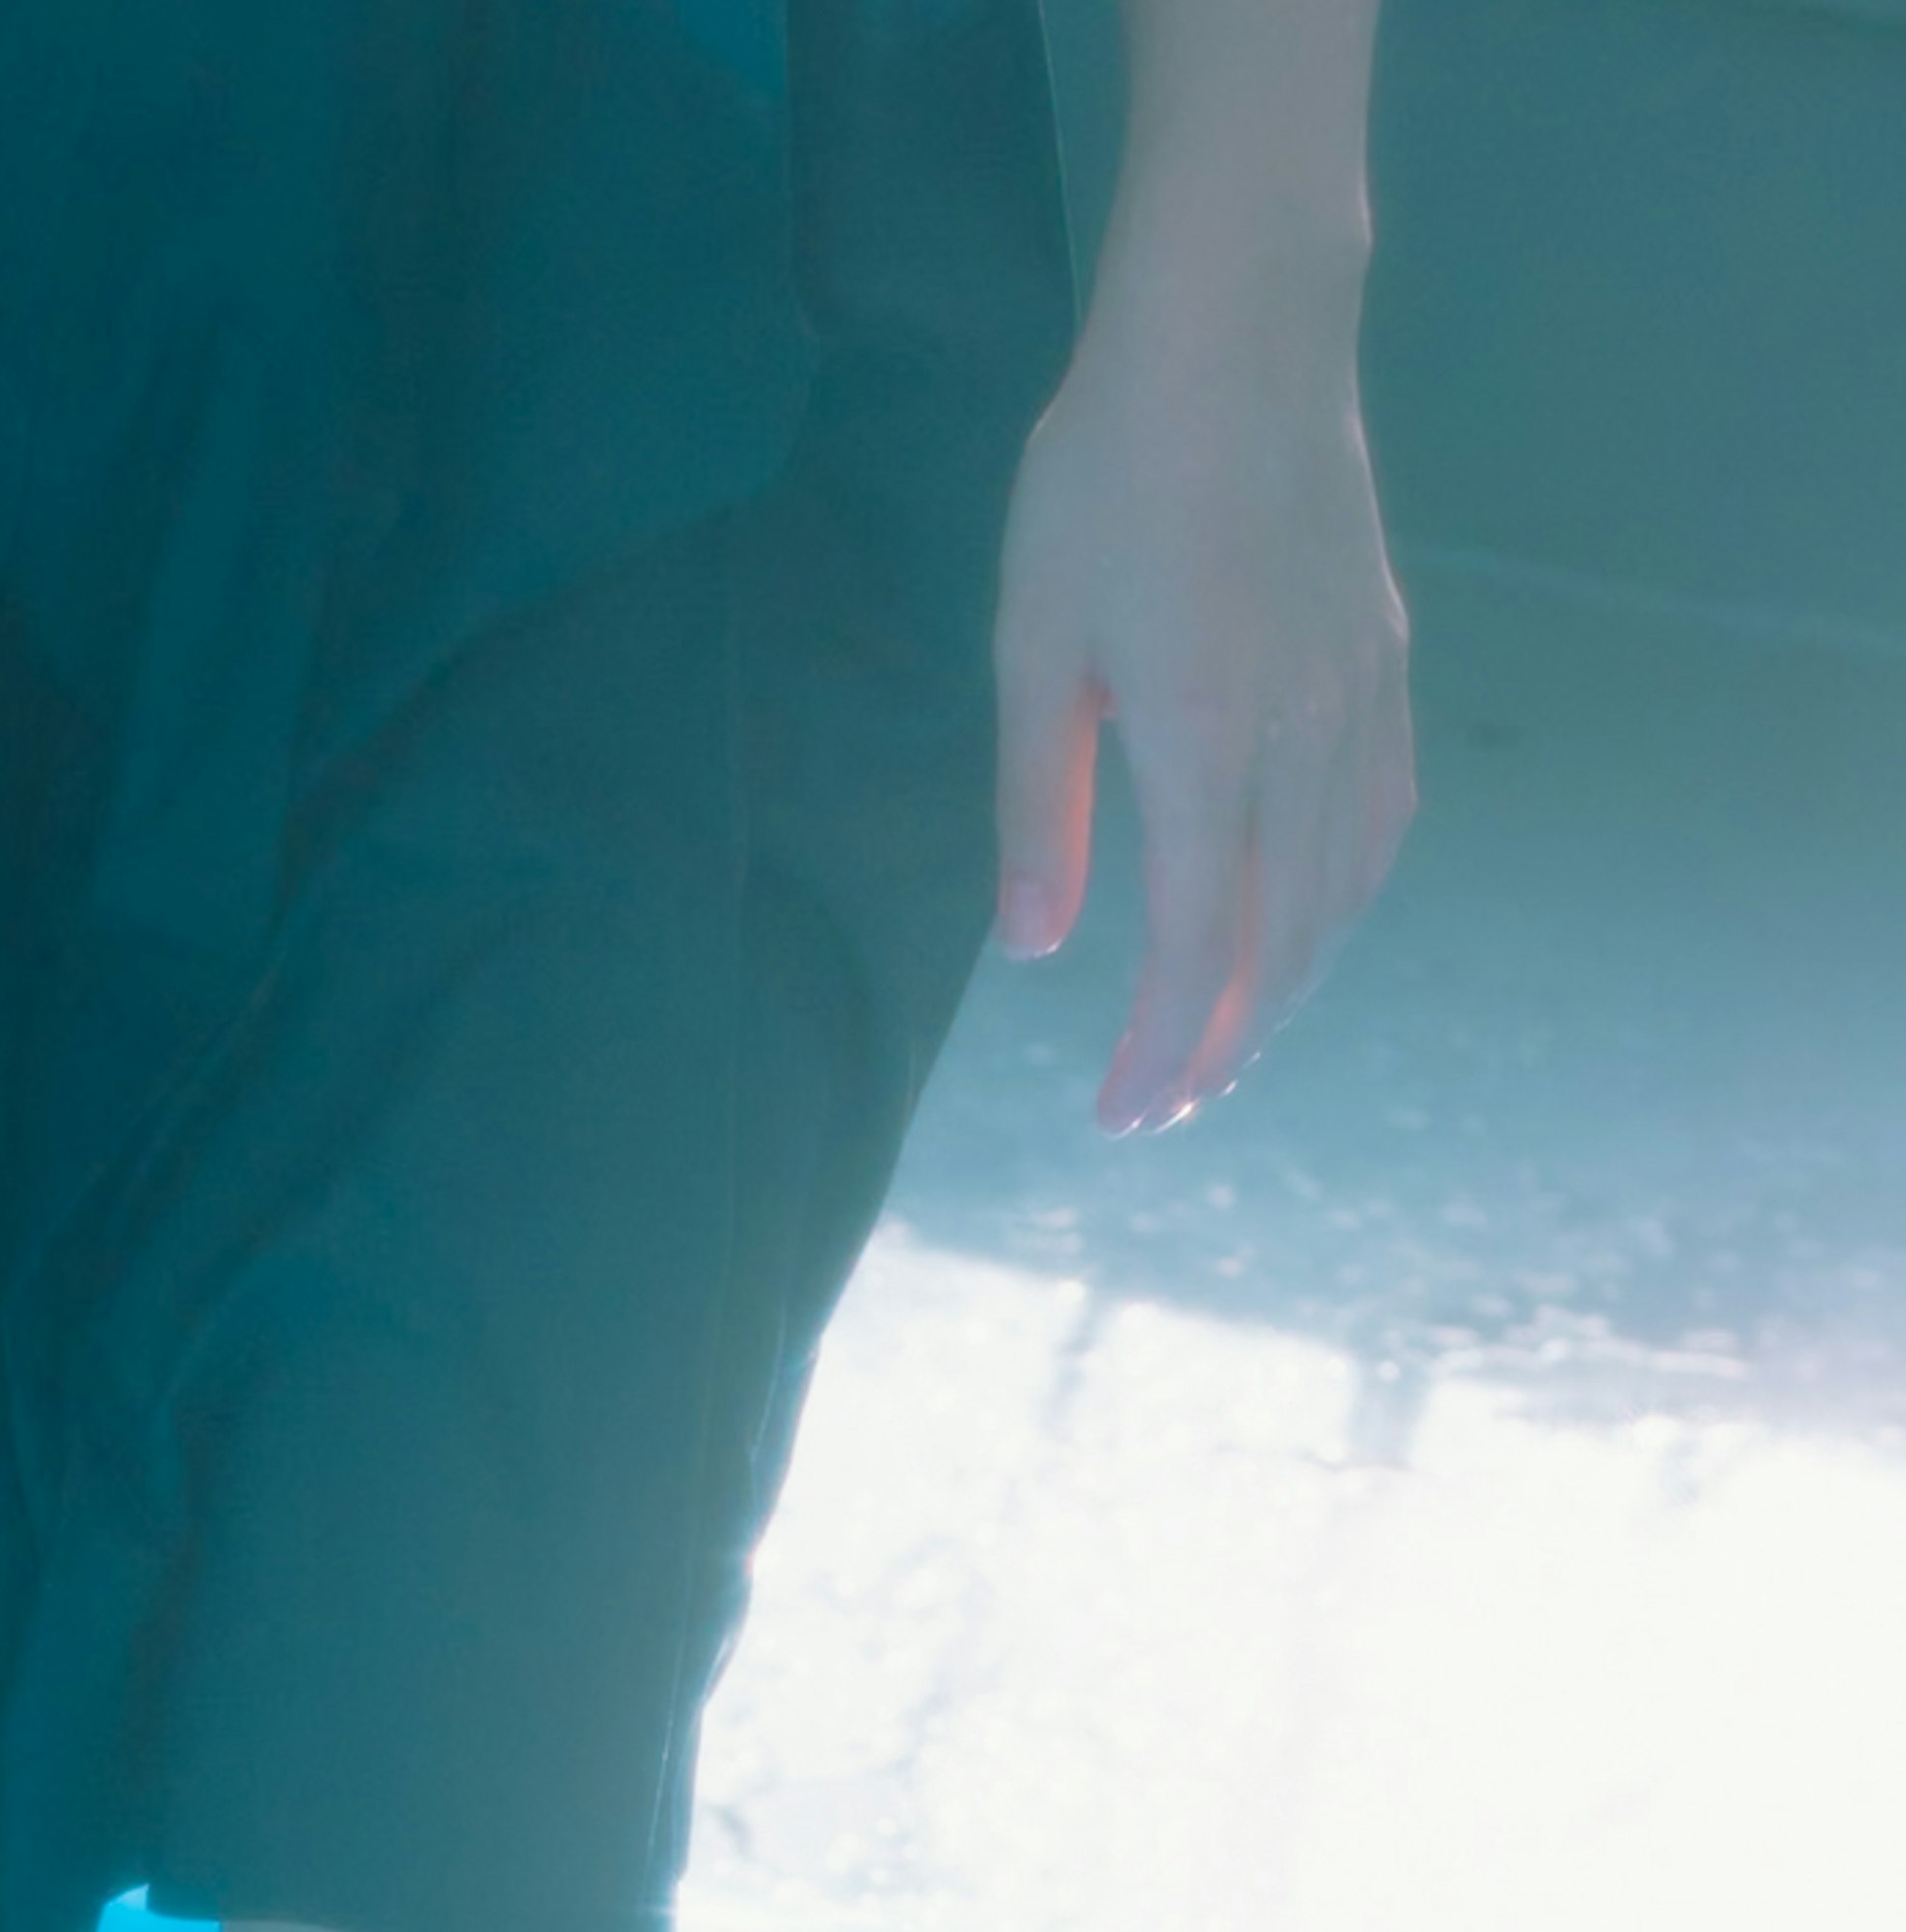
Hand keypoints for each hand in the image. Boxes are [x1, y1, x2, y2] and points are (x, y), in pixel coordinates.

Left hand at [993, 281, 1413, 1133]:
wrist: (1241, 330)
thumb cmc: (1110, 471)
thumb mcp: (1035, 640)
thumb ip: (1038, 803)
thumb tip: (1033, 950)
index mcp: (1207, 742)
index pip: (1192, 950)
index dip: (1161, 1052)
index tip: (1121, 1117)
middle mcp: (1303, 739)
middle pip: (1282, 944)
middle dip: (1222, 1044)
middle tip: (1165, 1107)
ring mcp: (1358, 698)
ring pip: (1343, 893)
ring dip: (1287, 986)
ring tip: (1226, 1038)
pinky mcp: (1382, 660)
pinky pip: (1381, 818)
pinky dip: (1344, 900)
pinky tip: (1305, 922)